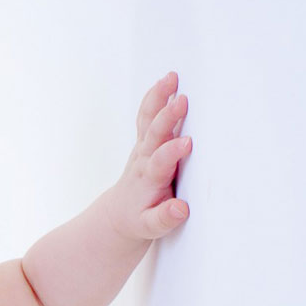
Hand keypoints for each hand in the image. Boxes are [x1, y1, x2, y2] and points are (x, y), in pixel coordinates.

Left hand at [106, 71, 191, 240]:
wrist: (118, 214)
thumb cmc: (138, 220)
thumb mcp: (149, 227)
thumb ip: (164, 218)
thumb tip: (180, 208)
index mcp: (148, 179)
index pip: (160, 162)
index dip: (171, 152)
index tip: (187, 142)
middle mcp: (143, 159)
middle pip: (154, 135)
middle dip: (167, 117)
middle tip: (182, 99)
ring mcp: (142, 148)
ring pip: (148, 120)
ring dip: (158, 98)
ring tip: (171, 77)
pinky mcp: (144, 142)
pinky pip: (147, 117)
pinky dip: (155, 98)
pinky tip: (166, 81)